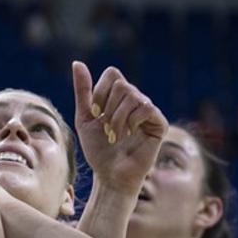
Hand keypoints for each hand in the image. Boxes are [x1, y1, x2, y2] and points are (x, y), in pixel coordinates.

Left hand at [73, 61, 166, 194]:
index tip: (96, 113)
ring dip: (117, 118)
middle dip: (108, 108)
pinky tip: (129, 134)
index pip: (113, 73)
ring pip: (133, 95)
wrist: (110, 175)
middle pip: (122, 84)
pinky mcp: (160, 123)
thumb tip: (77, 63)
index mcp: (119, 97)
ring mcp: (149, 111)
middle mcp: (136, 100)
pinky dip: (132, 121)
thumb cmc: (98, 150)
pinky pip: (146, 108)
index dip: (100, 91)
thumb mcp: (85, 118)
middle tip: (107, 128)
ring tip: (116, 136)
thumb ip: (83, 91)